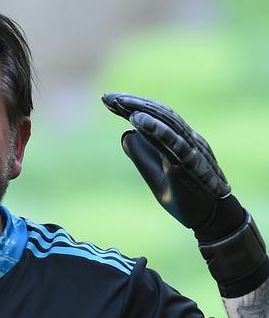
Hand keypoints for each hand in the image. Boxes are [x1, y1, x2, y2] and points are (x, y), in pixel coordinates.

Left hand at [102, 92, 230, 228]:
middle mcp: (186, 140)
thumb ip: (143, 158)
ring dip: (142, 110)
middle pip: (158, 114)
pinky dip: (156, 129)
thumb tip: (125, 135)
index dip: (132, 107)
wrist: (210, 219)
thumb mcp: (156, 180)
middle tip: (107, 98)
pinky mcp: (190, 163)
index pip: (154, 118)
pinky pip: (173, 142)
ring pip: (166, 122)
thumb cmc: (185, 199)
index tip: (108, 101)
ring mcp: (190, 149)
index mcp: (178, 142)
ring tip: (119, 103)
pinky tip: (137, 120)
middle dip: (132, 103)